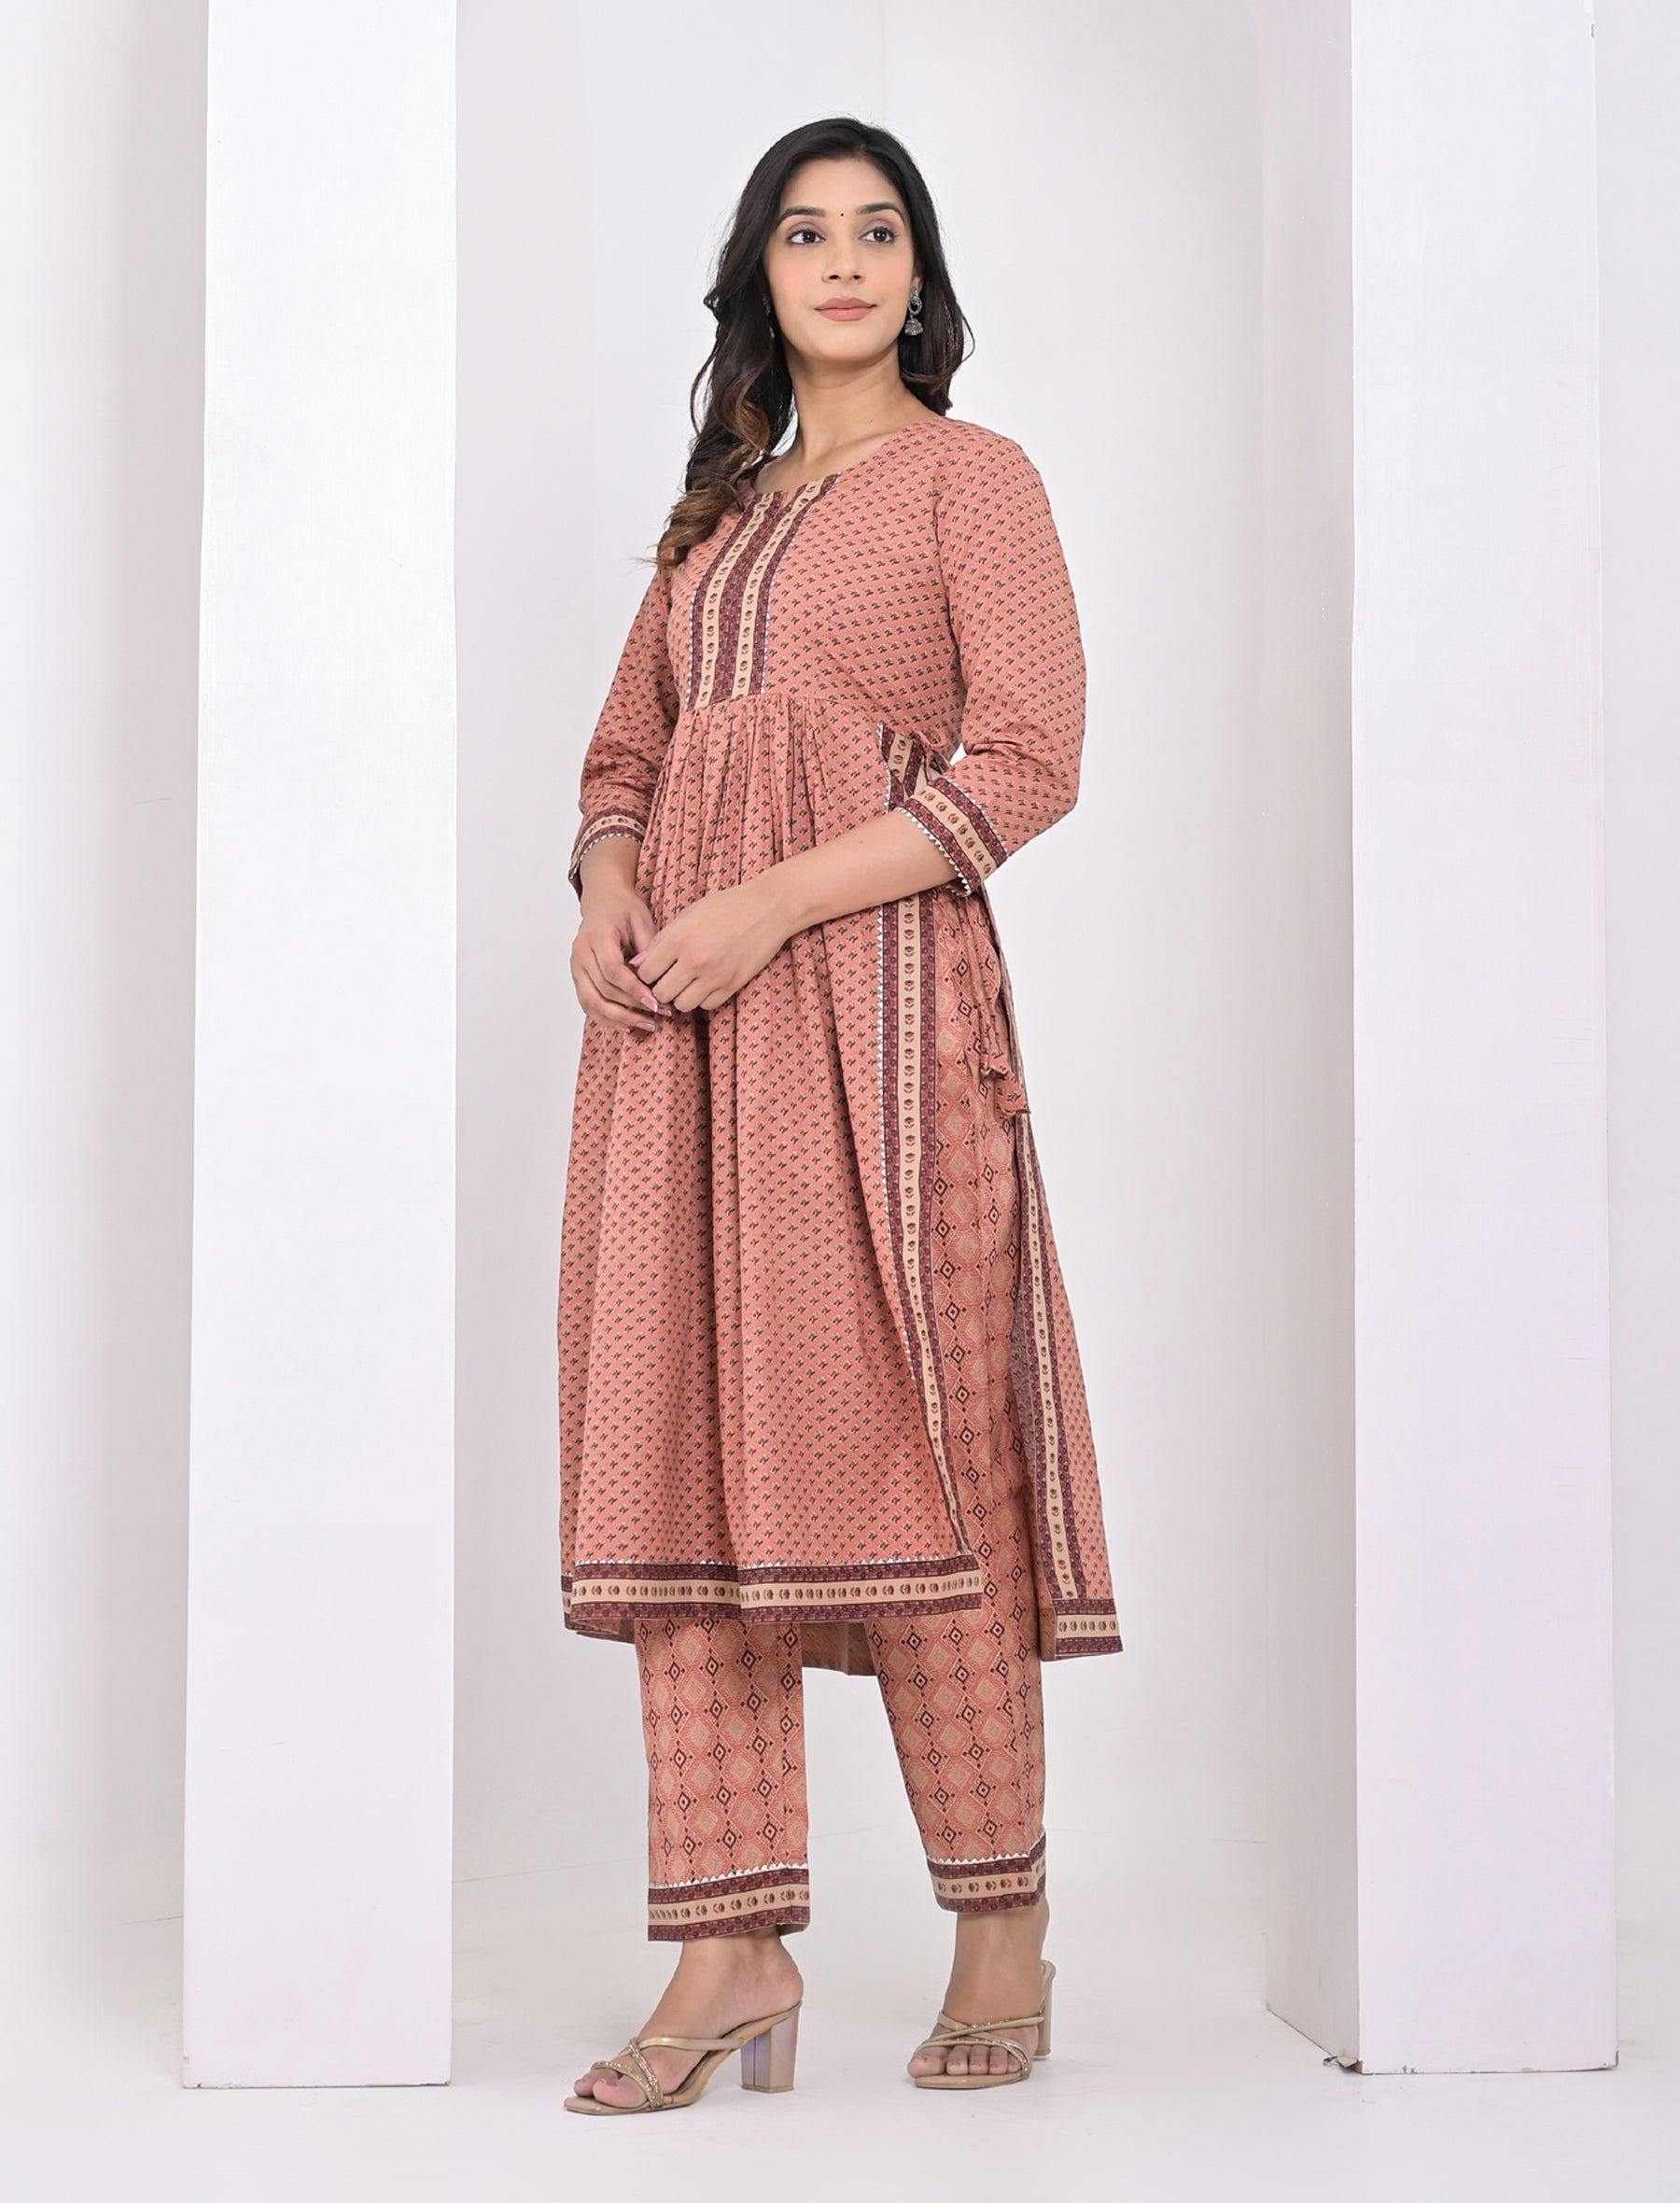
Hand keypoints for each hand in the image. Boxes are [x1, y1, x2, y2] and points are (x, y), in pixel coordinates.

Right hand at [571, 879, 665, 1034]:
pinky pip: (588, 1003)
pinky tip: (626, 1025)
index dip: (634, 990)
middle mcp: (581, 952)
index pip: (613, 971)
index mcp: (597, 936)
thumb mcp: (642, 921)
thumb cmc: (624, 909)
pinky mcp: (577, 976)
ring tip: (646, 1025)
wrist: (602, 901)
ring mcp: (575, 966)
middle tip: (659, 1015)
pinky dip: (605, 1017)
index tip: (656, 1003)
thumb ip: (647, 949)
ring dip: (619, 1018)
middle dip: (632, 1007)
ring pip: (592, 1002)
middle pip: (603, 990)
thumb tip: (653, 980)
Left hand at [629, 876, 792, 1013]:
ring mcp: (715, 975)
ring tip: (688, 982)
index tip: (654, 969)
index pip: (645, 972)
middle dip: (661, 988)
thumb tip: (637, 964)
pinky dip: (703, 998)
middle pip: (661, 993)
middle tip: (669, 978)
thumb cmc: (726, 906)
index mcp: (679, 938)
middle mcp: (694, 960)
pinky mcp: (732, 985)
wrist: (768, 908)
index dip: (646, 973)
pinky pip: (707, 1005)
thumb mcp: (688, 914)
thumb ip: (662, 940)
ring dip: (682, 996)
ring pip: (682, 1005)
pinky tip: (707, 983)